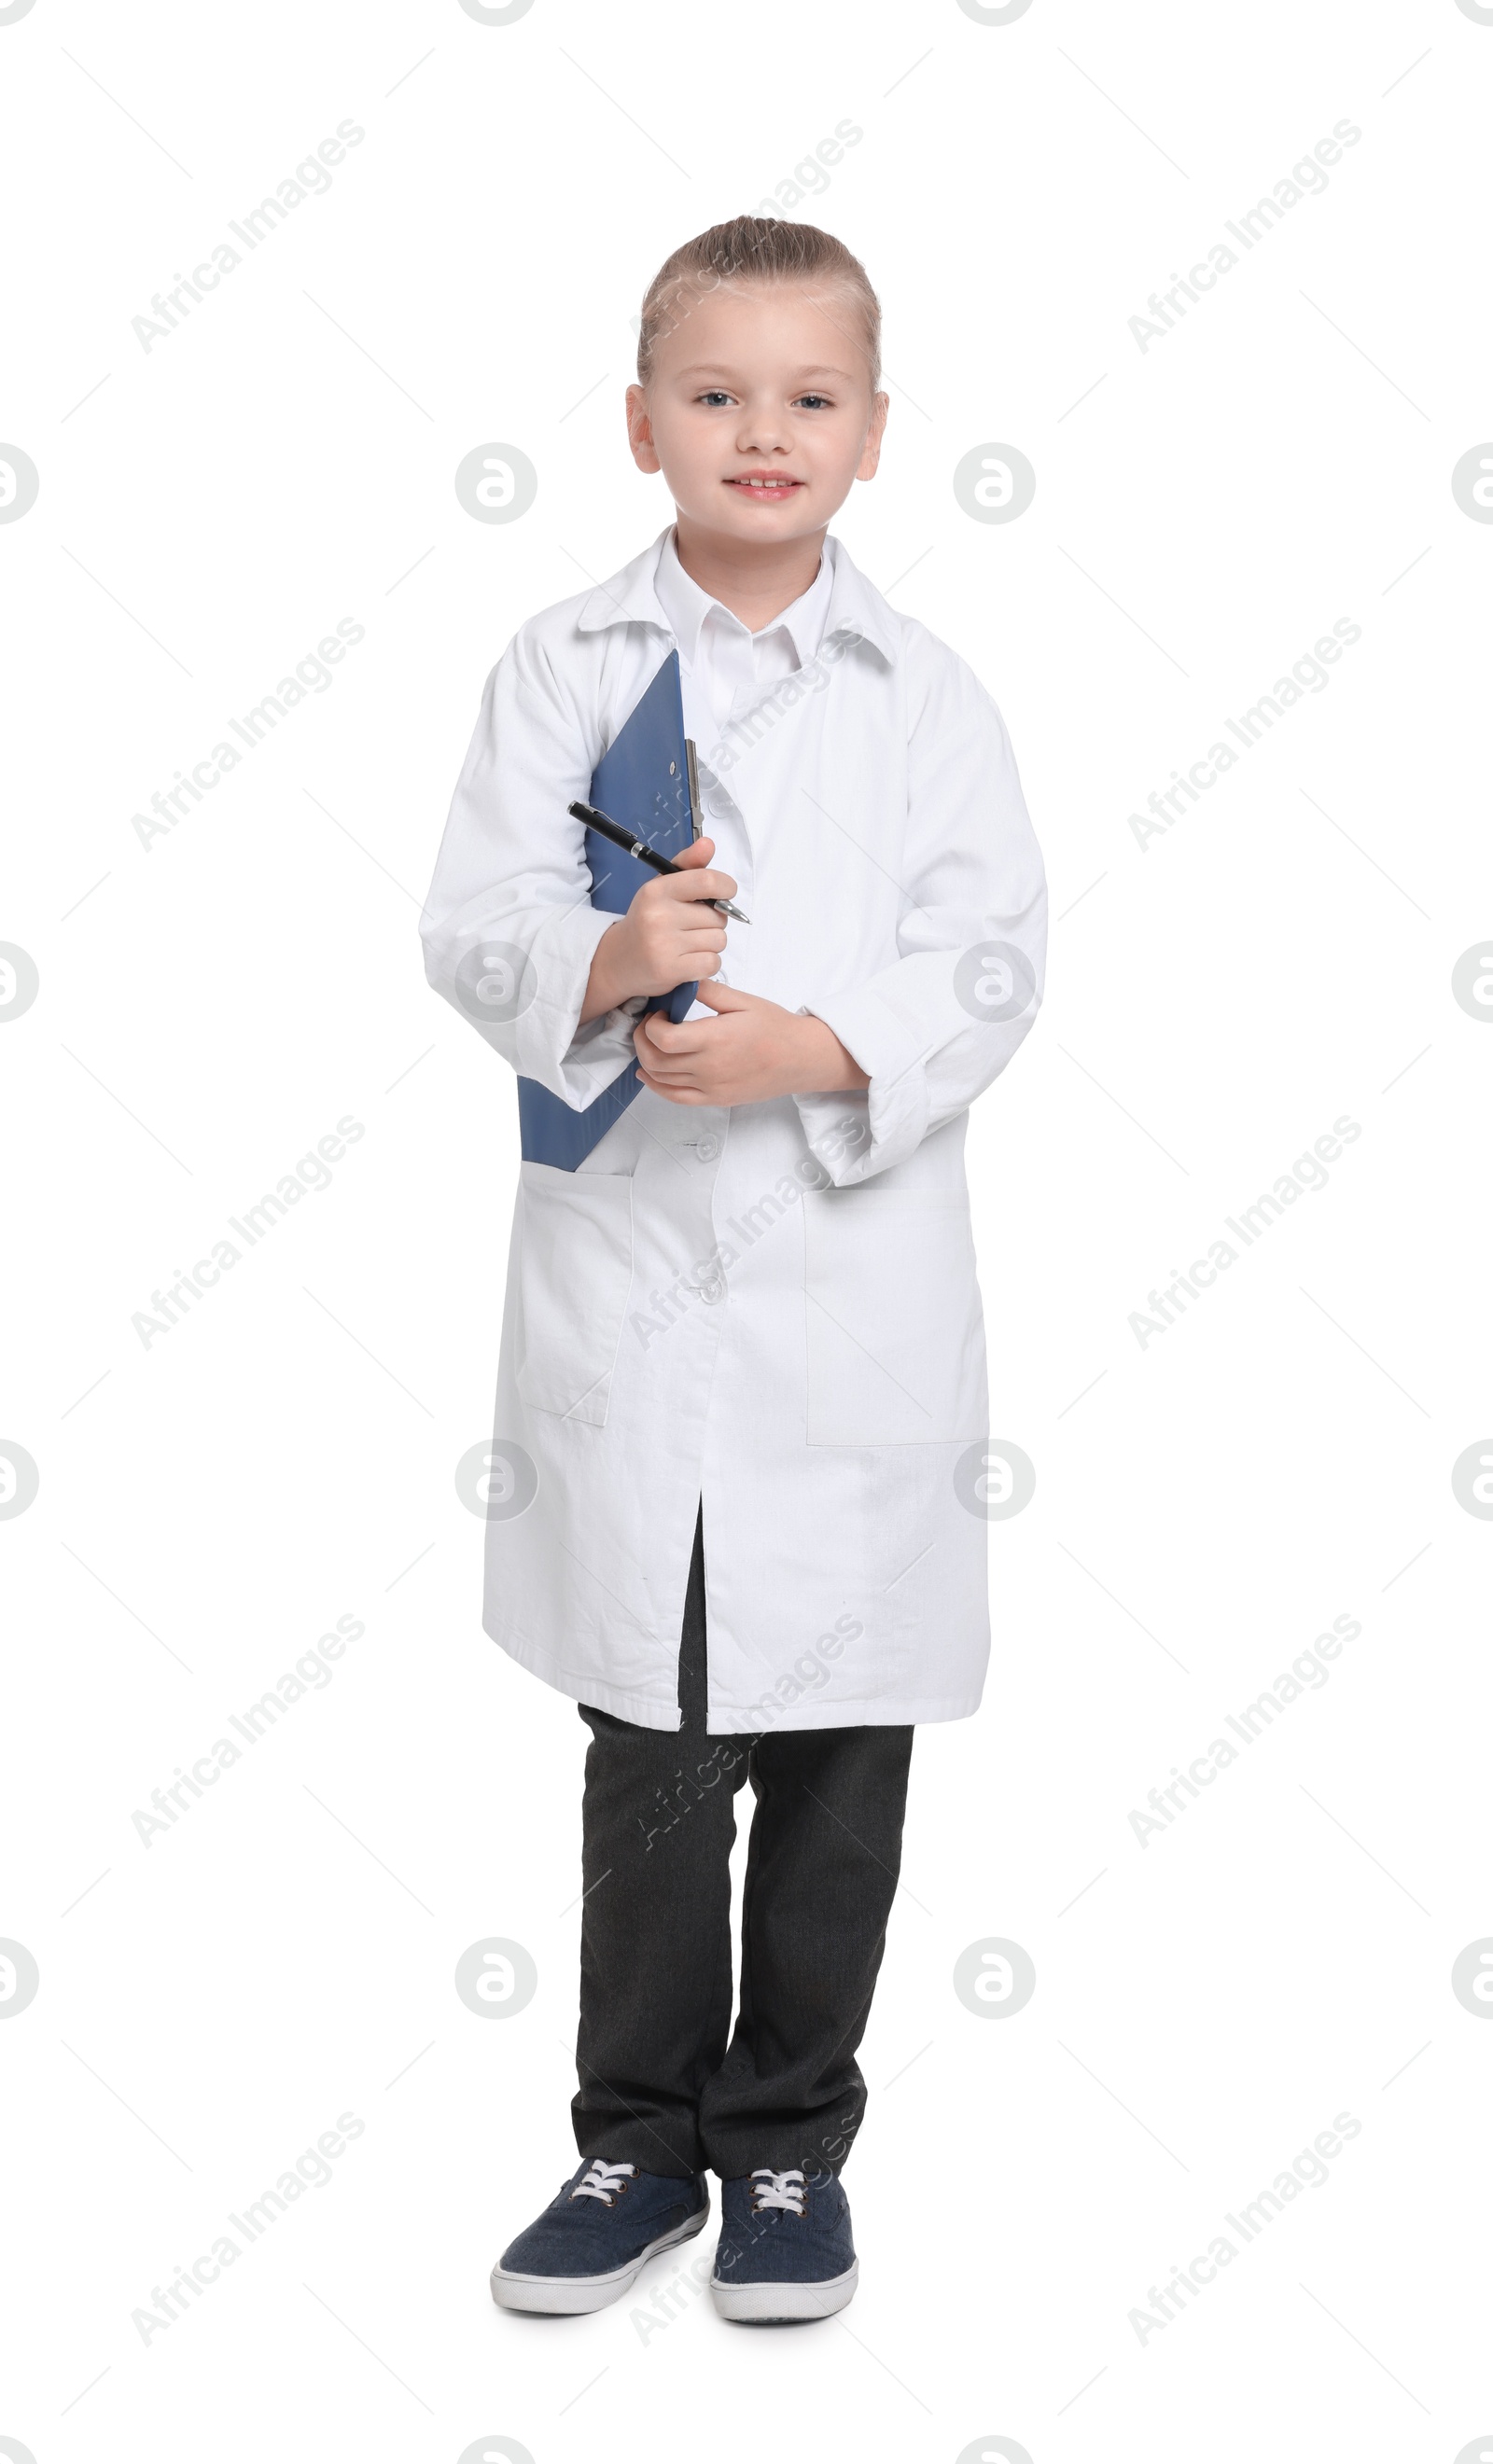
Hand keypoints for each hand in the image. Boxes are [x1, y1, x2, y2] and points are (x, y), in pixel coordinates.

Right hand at [579, 837, 736, 1024]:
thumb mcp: (661, 888)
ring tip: (689, 944)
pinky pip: (712, 963)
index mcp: (657, 890)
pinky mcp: (669, 971)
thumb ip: (688, 865)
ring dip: (711, 944)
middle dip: (713, 922)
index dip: (726, 887)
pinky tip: (690, 960)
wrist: (617, 960)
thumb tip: (708, 843)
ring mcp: (663, 945)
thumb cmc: (646, 920)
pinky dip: (707, 963)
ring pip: (718, 941)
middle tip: (692, 927)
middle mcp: (658, 916)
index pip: (707, 881)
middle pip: (717, 916)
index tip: (725, 893)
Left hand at [633, 979, 869, 1106]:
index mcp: (715, 1038)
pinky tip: (648, 1074)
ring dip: (646, 1059)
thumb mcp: (743, 1000)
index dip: (651, 1024)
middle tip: (649, 1025)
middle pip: (656, 1060)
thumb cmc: (776, 1028)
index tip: (659, 1013)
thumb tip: (683, 980)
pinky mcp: (715, 1099)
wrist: (801, 1058)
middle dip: (642, 1039)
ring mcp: (711, 1087)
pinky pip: (675, 1097)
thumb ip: (709, 991)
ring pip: (661, 1079)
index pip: (663, 1038)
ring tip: (651, 1042)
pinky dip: (656, 1086)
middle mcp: (709, 1067)